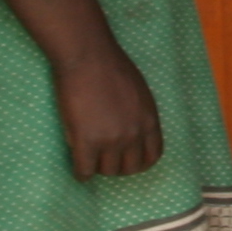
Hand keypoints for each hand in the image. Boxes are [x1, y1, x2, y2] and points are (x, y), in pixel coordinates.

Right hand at [47, 43, 163, 179]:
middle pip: (129, 168)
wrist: (88, 56)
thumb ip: (139, 115)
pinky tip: (79, 169)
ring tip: (90, 159)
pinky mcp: (86, 141)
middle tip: (105, 159)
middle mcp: (134, 134)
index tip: (127, 160)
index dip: (139, 162)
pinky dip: (81, 174)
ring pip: (107, 171)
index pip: (152, 156)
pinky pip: (85, 171)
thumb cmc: (111, 66)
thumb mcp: (140, 92)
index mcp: (149, 121)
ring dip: (99, 168)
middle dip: (117, 167)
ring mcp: (110, 140)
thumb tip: (133, 131)